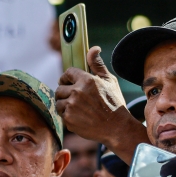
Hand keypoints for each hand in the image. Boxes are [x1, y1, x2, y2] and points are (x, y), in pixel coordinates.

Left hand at [55, 47, 146, 161]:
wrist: (117, 127)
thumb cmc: (114, 103)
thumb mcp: (109, 81)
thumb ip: (97, 65)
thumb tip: (93, 48)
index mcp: (87, 80)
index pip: (67, 73)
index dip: (68, 77)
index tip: (70, 82)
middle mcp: (77, 92)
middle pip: (59, 88)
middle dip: (66, 92)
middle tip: (76, 98)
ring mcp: (71, 106)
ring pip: (58, 102)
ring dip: (65, 104)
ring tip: (78, 108)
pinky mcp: (68, 119)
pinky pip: (61, 114)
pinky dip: (68, 116)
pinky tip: (80, 116)